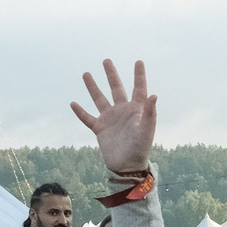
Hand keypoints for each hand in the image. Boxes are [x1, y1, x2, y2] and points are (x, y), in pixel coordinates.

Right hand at [68, 58, 157, 178]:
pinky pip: (87, 118)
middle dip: (111, 75)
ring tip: (86, 73)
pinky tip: (73, 103)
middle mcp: (122, 111)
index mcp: (136, 110)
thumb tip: (154, 95)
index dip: (139, 75)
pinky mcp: (100, 129)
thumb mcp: (147, 129)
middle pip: (116, 88)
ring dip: (92, 87)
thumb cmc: (140, 148)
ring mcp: (110, 119)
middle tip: (106, 60)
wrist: (127, 166)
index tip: (138, 61)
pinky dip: (80, 112)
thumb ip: (150, 113)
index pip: (138, 88)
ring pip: (99, 99)